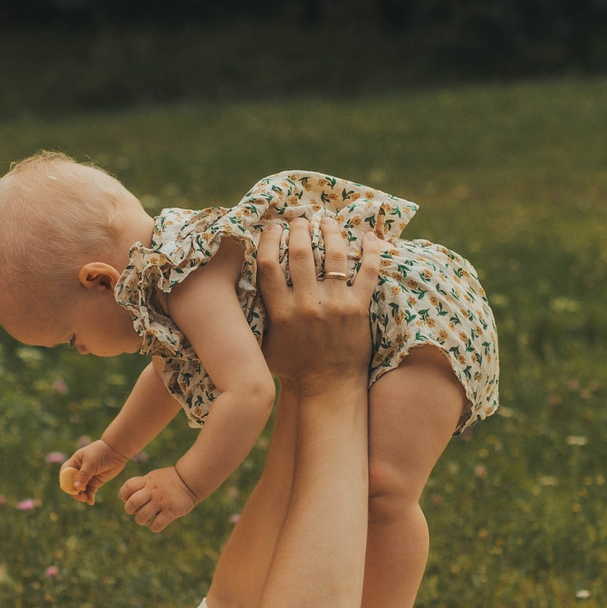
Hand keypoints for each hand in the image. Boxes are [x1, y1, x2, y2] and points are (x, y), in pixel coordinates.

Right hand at [59, 438, 127, 503]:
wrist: (116, 451)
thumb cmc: (101, 453)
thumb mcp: (91, 463)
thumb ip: (84, 475)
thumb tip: (76, 487)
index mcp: (74, 463)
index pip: (65, 474)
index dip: (66, 482)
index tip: (72, 488)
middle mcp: (78, 471)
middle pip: (71, 484)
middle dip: (74, 491)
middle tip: (80, 496)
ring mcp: (87, 477)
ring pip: (80, 490)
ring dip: (81, 496)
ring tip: (86, 499)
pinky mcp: (95, 482)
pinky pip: (89, 492)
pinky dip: (89, 497)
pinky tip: (91, 501)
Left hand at [120, 465, 198, 531]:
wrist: (189, 480)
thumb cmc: (167, 481)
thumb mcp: (152, 477)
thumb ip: (139, 487)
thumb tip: (128, 503)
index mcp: (146, 481)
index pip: (127, 487)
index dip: (124, 496)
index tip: (130, 498)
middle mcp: (152, 491)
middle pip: (132, 503)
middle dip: (130, 510)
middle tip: (137, 510)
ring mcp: (161, 501)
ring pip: (141, 517)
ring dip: (142, 520)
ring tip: (148, 518)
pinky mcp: (171, 511)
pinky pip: (156, 525)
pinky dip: (155, 527)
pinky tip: (159, 521)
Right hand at [255, 209, 375, 388]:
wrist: (328, 388)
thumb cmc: (293, 368)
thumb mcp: (264, 344)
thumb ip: (255, 316)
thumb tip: (237, 287)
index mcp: (280, 312)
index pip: (268, 264)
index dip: (268, 239)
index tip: (273, 226)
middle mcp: (307, 305)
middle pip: (300, 252)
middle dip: (299, 228)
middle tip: (300, 219)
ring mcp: (336, 305)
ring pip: (334, 255)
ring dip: (330, 231)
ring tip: (326, 220)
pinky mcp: (359, 308)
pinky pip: (368, 272)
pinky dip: (369, 250)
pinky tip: (367, 236)